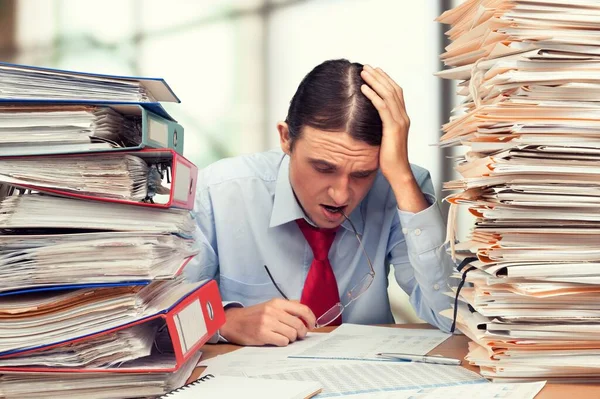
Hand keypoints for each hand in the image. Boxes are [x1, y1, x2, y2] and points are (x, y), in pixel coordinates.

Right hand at [220, 299, 315, 345]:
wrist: (233, 322)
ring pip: (292, 334)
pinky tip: (277, 340)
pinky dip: (283, 343)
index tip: (312, 325)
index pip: (302, 309)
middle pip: (298, 324)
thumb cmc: (253, 315)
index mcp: (277, 302)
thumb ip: (286, 306)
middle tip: (298, 335)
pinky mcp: (262, 334)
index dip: (311, 319)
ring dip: (291, 338)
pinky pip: (283, 342)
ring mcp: (267, 323)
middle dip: (301, 332)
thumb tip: (304, 312)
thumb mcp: (269, 305)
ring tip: (285, 337)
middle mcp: (273, 311)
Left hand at [361, 65, 428, 212]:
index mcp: (402, 118)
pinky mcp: (393, 128)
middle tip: (366, 67)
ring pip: (388, 95)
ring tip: (363, 72)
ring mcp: (400, 122)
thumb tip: (368, 122)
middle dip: (379, 76)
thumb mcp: (384, 139)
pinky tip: (363, 88)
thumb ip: (380, 127)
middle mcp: (403, 117)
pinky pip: (382, 107)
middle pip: (392, 89)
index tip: (374, 71)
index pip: (396, 93)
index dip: (386, 80)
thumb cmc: (390, 159)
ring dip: (375, 81)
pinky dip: (373, 95)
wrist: (399, 173)